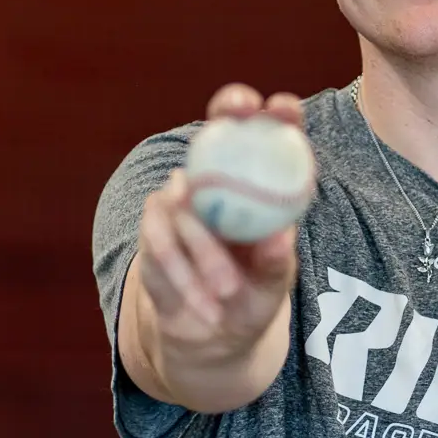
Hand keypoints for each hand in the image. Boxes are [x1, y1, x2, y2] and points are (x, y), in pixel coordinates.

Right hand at [133, 84, 306, 362]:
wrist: (209, 329)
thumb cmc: (253, 293)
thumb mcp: (272, 283)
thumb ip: (275, 261)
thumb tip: (279, 238)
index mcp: (258, 185)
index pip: (271, 133)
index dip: (278, 111)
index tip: (284, 108)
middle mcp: (218, 178)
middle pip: (218, 125)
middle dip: (229, 108)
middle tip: (239, 114)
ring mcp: (182, 195)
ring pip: (188, 199)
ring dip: (208, 250)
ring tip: (228, 291)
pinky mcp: (154, 222)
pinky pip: (162, 239)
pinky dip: (186, 277)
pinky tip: (206, 308)